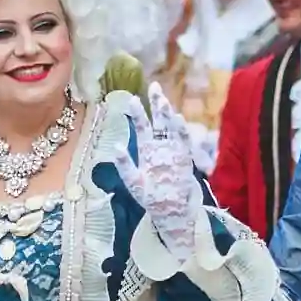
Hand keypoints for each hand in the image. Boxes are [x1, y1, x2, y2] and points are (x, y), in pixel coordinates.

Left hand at [121, 85, 204, 259]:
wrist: (170, 213)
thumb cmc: (151, 199)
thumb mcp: (133, 183)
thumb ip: (124, 165)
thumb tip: (116, 146)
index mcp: (146, 150)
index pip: (142, 127)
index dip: (138, 113)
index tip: (132, 99)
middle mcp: (160, 147)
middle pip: (159, 121)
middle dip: (156, 104)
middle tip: (154, 86)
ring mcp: (173, 152)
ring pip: (171, 128)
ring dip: (168, 115)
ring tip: (163, 101)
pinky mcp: (184, 160)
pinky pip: (183, 143)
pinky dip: (180, 131)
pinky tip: (176, 120)